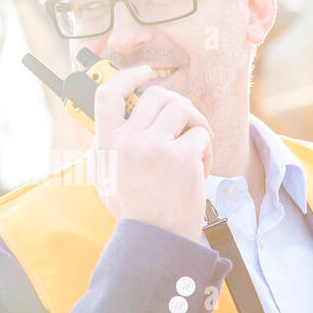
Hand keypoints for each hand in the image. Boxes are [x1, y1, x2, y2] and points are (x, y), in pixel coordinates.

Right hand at [93, 65, 213, 242]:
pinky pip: (200, 134)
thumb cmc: (135, 210)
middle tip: (184, 123)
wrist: (156, 240)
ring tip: (194, 148)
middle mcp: (127, 141)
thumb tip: (115, 116)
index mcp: (106, 143)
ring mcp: (154, 147)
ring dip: (195, 124)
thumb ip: (108, 146)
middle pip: (156, 95)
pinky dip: (206, 150)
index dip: (128, 76)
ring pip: (183, 109)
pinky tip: (199, 170)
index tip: (144, 72)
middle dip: (177, 105)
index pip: (108, 94)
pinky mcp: (181, 157)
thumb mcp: (106, 177)